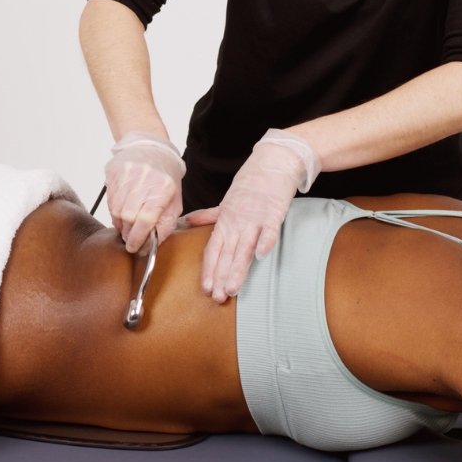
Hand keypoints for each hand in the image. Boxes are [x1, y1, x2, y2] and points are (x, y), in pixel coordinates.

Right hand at [104, 131, 185, 252]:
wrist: (151, 148)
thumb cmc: (165, 177)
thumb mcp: (174, 201)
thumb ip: (165, 223)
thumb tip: (152, 244)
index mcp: (163, 188)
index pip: (146, 220)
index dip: (138, 238)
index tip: (134, 248)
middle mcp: (144, 179)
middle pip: (128, 216)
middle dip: (128, 232)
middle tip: (130, 237)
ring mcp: (127, 174)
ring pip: (116, 209)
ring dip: (120, 222)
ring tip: (126, 223)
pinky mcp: (114, 171)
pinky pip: (110, 199)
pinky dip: (114, 209)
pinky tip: (121, 209)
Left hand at [198, 129, 320, 302]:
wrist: (271, 164)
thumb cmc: (249, 185)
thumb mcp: (225, 202)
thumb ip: (208, 216)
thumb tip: (188, 222)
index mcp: (224, 221)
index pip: (213, 249)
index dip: (209, 269)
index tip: (206, 288)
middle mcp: (237, 222)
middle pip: (226, 254)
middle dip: (221, 277)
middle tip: (217, 297)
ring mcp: (255, 219)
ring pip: (244, 248)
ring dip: (238, 269)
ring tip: (233, 289)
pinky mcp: (273, 213)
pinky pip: (268, 231)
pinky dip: (265, 243)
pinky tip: (261, 258)